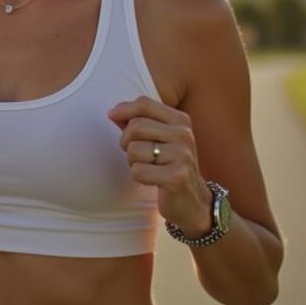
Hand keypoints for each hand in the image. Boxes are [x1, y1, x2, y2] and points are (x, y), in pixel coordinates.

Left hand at [108, 95, 211, 233]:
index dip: (124, 109)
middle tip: (134, 154)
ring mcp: (182, 155)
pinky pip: (138, 171)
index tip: (112, 116)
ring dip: (132, 162)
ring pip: (134, 150)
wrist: (193, 200)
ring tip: (147, 167)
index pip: (144, 104)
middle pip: (136, 126)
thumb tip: (113, 112)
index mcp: (180, 120)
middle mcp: (184, 134)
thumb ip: (138, 123)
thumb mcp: (159, 138)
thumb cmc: (169, 165)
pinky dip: (138, 177)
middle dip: (125, 141)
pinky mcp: (177, 177)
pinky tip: (152, 180)